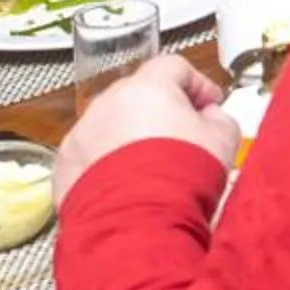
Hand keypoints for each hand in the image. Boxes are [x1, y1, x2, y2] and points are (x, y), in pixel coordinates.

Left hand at [54, 55, 237, 206]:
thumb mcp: (224, 140)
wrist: (138, 222)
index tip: (208, 103)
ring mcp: (82, 134)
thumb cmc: (179, 178)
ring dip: (130, 139)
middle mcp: (108, 104)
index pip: (173, 67)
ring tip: (152, 170)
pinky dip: (105, 166)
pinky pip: (89, 156)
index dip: (197, 84)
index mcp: (147, 88)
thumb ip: (220, 118)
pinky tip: (127, 187)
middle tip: (181, 138)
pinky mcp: (65, 166)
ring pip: (110, 126)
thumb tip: (212, 119)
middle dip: (159, 113)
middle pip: (138, 96)